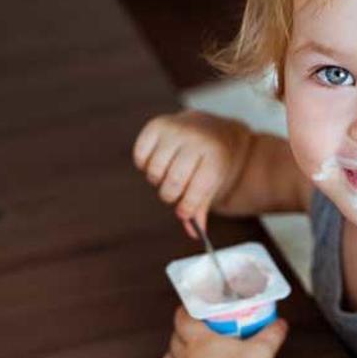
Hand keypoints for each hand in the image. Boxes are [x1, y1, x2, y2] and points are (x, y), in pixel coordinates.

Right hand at [133, 110, 251, 237]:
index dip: (187, 208)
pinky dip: (145, 164)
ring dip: (159, 180)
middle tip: (177, 192)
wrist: (215, 132)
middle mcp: (196, 139)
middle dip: (172, 196)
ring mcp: (175, 129)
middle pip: (172, 184)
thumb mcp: (215, 185)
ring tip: (170, 174)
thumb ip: (202, 208)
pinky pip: (140, 155)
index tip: (185, 212)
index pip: (196, 191)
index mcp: (216, 155)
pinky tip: (159, 161)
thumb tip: (194, 232)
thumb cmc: (214, 164)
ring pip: (154, 172)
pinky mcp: (157, 125)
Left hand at [152, 306, 288, 357]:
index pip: (182, 319)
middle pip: (175, 339)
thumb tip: (280, 323)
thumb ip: (271, 333)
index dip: (184, 311)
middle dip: (181, 332)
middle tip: (194, 331)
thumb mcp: (263, 348)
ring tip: (182, 351)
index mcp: (201, 341)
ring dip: (172, 354)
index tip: (189, 309)